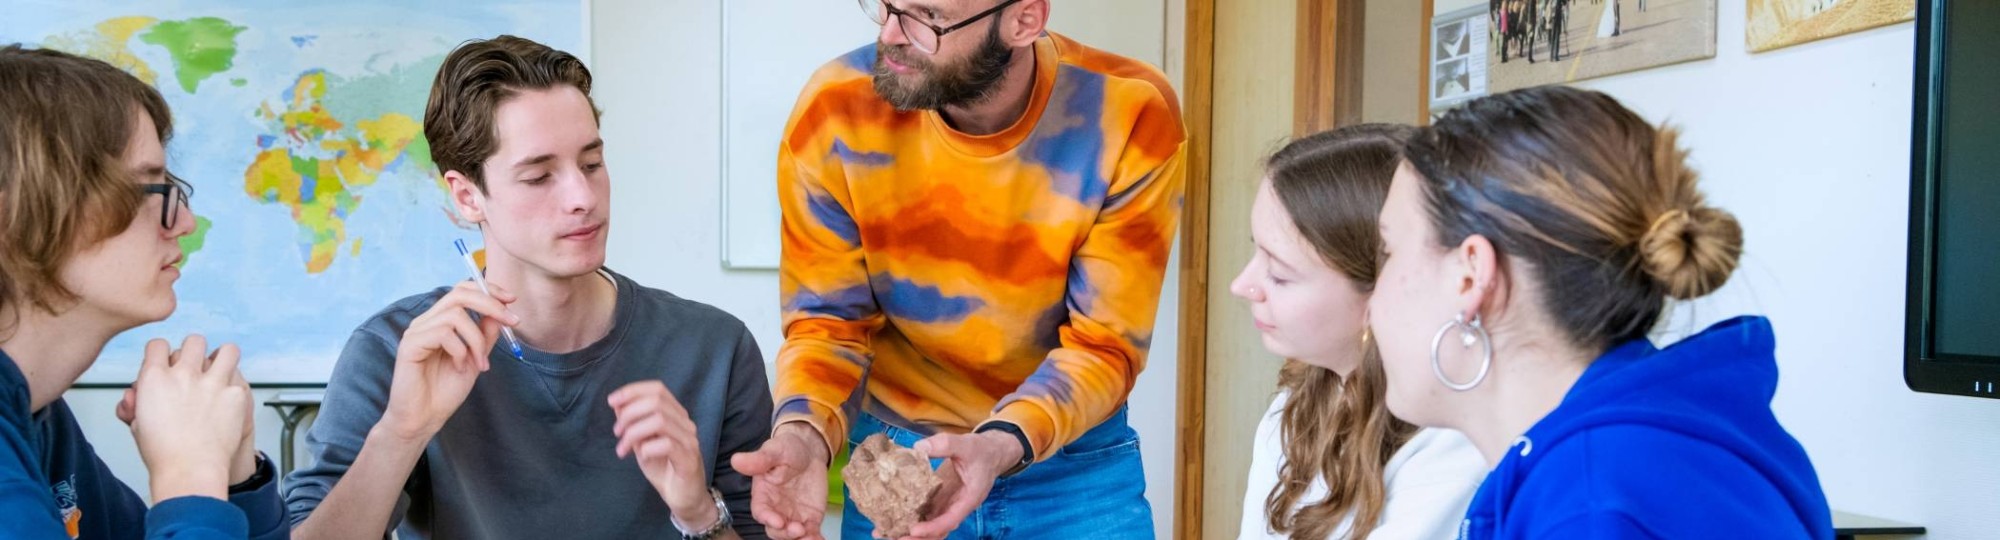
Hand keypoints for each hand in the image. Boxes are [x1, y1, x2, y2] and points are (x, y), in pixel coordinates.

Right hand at [128, 335, 251, 502]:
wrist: (190, 470)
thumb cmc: (163, 453)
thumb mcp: (138, 424)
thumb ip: (136, 403)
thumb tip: (134, 394)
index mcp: (154, 378)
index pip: (158, 344)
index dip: (163, 353)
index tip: (167, 362)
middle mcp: (183, 374)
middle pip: (194, 341)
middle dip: (195, 351)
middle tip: (197, 366)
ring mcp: (212, 382)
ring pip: (227, 350)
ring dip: (224, 358)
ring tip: (222, 369)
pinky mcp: (235, 393)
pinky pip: (240, 377)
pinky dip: (236, 385)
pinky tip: (230, 398)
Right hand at [377, 281, 515, 441]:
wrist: (423, 418)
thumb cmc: (445, 391)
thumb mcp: (475, 359)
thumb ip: (485, 335)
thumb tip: (500, 311)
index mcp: (440, 321)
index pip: (462, 290)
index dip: (488, 290)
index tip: (512, 300)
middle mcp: (426, 321)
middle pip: (459, 294)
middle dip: (491, 304)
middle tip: (512, 322)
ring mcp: (416, 331)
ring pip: (456, 315)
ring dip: (477, 340)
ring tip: (480, 363)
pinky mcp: (410, 344)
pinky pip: (443, 334)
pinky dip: (460, 351)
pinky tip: (459, 368)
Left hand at [609, 381, 714, 526]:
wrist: (683, 496)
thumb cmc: (663, 467)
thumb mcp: (642, 442)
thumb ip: (633, 423)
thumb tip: (617, 404)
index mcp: (675, 415)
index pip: (658, 389)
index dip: (633, 391)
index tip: (612, 401)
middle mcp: (685, 424)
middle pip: (657, 401)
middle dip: (629, 413)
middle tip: (617, 432)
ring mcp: (689, 441)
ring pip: (660, 421)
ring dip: (634, 432)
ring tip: (623, 448)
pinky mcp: (689, 459)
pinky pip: (666, 444)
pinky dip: (647, 448)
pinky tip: (641, 456)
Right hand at [731, 422, 829, 539]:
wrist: (809, 451)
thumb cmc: (787, 449)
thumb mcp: (774, 450)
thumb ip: (758, 459)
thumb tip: (736, 460)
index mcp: (763, 496)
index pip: (761, 512)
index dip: (767, 518)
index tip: (777, 522)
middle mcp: (776, 510)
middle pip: (776, 530)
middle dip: (785, 534)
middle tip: (798, 530)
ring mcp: (793, 516)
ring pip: (793, 535)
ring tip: (812, 539)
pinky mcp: (810, 518)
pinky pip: (812, 532)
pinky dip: (816, 539)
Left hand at [900, 431, 1023, 539]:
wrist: (991, 453)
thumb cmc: (981, 450)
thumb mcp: (966, 444)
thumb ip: (945, 444)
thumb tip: (918, 448)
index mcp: (968, 499)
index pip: (950, 519)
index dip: (933, 527)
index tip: (914, 530)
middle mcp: (957, 507)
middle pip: (939, 531)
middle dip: (918, 538)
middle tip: (895, 537)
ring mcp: (948, 506)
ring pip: (931, 527)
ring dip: (911, 533)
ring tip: (887, 533)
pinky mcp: (940, 501)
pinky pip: (926, 515)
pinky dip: (911, 519)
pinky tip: (892, 519)